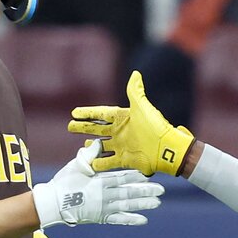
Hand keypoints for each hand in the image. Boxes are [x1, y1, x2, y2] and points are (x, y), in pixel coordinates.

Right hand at [31, 140, 162, 227]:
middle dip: (146, 191)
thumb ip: (90, 155)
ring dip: (143, 204)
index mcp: (99, 181)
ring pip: (127, 206)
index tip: (148, 175)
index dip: (136, 177)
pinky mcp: (100, 218)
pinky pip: (119, 220)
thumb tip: (99, 142)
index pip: (122, 178)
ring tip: (157, 203)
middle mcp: (105, 195)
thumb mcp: (76, 165)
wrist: (53, 204)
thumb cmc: (63, 182)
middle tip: (161, 190)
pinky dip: (131, 220)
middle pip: (129, 192)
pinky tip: (143, 220)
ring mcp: (103, 208)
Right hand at [68, 71, 193, 175]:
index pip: (101, 114)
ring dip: (92, 146)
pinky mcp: (124, 160)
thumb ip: (135, 91)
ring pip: (101, 146)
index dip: (88, 113)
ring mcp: (122, 146)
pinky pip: (108, 162)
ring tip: (83, 146)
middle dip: (83, 127)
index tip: (74, 112)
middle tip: (70, 126)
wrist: (166, 149)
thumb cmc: (155, 127)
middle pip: (97, 130)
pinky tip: (90, 164)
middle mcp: (121, 132)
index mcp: (123, 118)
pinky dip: (99, 163)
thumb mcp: (142, 107)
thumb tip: (135, 73)